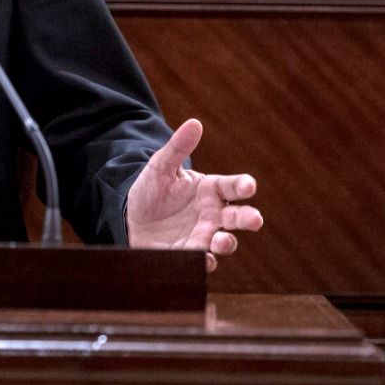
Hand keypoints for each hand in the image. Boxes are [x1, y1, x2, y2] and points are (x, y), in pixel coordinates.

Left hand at [126, 118, 261, 271]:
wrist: (129, 216)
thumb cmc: (151, 189)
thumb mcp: (160, 167)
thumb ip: (178, 148)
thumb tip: (194, 123)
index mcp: (210, 190)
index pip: (232, 186)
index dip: (243, 185)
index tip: (249, 185)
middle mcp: (213, 214)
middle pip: (238, 217)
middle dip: (248, 218)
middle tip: (254, 219)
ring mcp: (203, 236)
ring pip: (225, 242)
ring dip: (227, 243)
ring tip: (220, 240)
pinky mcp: (189, 255)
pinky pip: (202, 261)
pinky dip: (205, 262)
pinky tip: (202, 259)